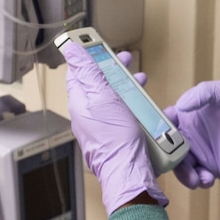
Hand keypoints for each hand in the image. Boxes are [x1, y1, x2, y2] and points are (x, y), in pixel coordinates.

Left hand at [62, 41, 165, 213]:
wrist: (129, 174)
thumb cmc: (116, 140)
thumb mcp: (103, 97)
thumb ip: (88, 73)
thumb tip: (71, 50)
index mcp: (79, 103)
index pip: (77, 73)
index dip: (88, 57)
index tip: (99, 45)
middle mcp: (88, 115)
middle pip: (98, 84)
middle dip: (113, 69)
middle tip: (126, 59)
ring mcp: (103, 126)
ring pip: (114, 98)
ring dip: (128, 85)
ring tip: (142, 80)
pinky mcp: (118, 135)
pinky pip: (125, 114)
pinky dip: (136, 105)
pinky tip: (148, 105)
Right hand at [164, 81, 219, 188]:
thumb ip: (205, 93)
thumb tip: (181, 105)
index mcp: (192, 113)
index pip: (167, 118)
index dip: (158, 125)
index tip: (159, 133)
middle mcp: (192, 133)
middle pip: (168, 146)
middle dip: (166, 156)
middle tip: (174, 162)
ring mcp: (201, 152)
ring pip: (180, 164)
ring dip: (182, 172)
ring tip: (196, 178)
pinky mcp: (211, 169)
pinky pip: (197, 176)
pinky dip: (198, 180)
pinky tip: (208, 179)